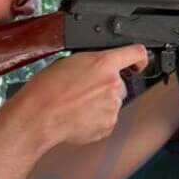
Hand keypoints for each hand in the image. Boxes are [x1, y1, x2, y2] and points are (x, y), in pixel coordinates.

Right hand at [13, 44, 148, 146]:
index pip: (136, 53)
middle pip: (120, 83)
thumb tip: (99, 68)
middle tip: (84, 91)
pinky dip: (96, 119)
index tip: (139, 63)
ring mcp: (113, 106)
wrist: (39, 116)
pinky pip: (107, 119)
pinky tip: (78, 116)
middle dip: (106, 87)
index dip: (139, 58)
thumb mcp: (70, 62)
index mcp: (104, 64)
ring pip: (112, 102)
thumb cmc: (47, 89)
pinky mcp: (109, 125)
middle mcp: (113, 84)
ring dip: (100, 103)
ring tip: (77, 105)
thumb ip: (93, 63)